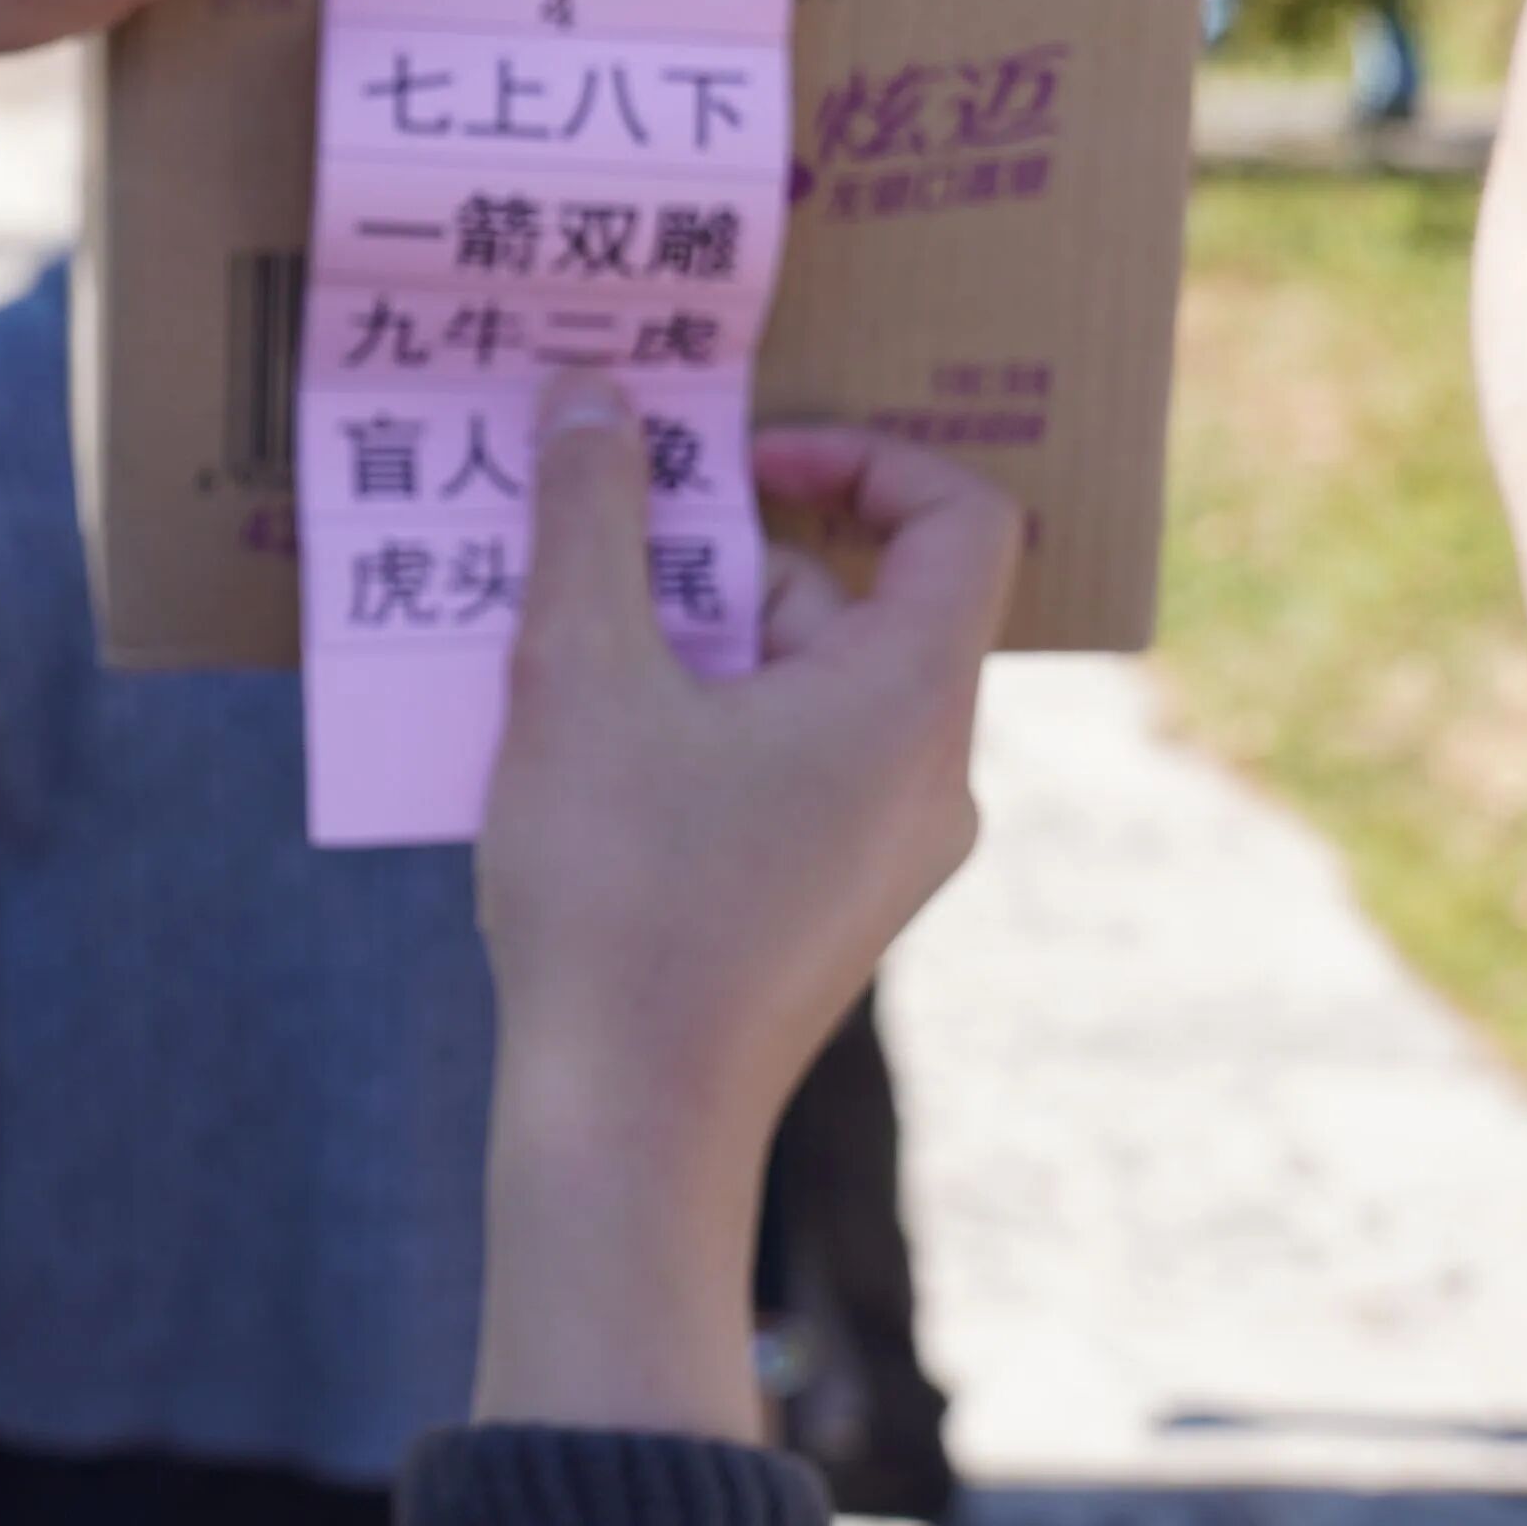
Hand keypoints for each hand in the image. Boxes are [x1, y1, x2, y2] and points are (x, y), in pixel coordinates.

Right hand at [471, 382, 1020, 1438]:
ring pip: (812, 687)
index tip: (736, 467)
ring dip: (696, 645)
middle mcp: (932, 775)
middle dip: (728, 559)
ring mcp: (888, 851)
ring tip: (564, 660)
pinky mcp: (832, 905)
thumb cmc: (618, 897)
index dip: (859, 458)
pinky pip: (790, 768)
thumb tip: (592, 399)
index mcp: (911, 705)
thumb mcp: (581, 675)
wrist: (628, 1126)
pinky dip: (701, 728)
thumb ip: (591, 520)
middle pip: (861, 601)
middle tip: (606, 554)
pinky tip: (585, 751)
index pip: (961, 518)